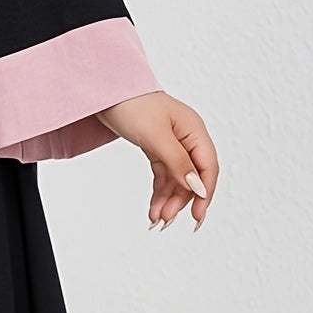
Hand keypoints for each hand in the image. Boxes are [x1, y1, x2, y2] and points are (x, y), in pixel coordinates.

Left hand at [95, 90, 217, 229]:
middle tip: (165, 220)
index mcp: (194, 130)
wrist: (104, 92)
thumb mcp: (155, 136)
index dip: (204, 193)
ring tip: (155, 219)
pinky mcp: (157, 147)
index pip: (207, 167)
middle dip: (180, 200)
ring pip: (177, 179)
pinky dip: (160, 191)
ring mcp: (172, 143)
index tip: (196, 216)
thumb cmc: (132, 105)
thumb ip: (177, 162)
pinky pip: (164, 174)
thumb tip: (197, 187)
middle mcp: (187, 138)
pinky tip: (154, 207)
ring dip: (169, 200)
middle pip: (192, 177)